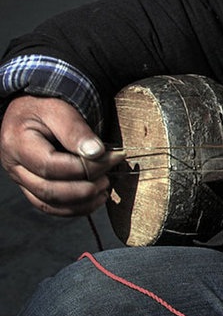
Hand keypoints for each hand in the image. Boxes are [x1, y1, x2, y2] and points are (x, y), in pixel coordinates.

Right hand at [0, 95, 122, 215]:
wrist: (32, 109)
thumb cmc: (45, 107)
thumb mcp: (60, 110)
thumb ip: (76, 131)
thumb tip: (96, 153)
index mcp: (18, 144)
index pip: (51, 166)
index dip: (86, 167)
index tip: (114, 157)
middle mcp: (15, 166)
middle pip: (49, 190)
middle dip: (85, 188)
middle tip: (109, 178)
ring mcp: (22, 180)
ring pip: (49, 204)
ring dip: (82, 202)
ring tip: (105, 188)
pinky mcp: (32, 188)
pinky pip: (51, 207)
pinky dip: (75, 208)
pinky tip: (96, 199)